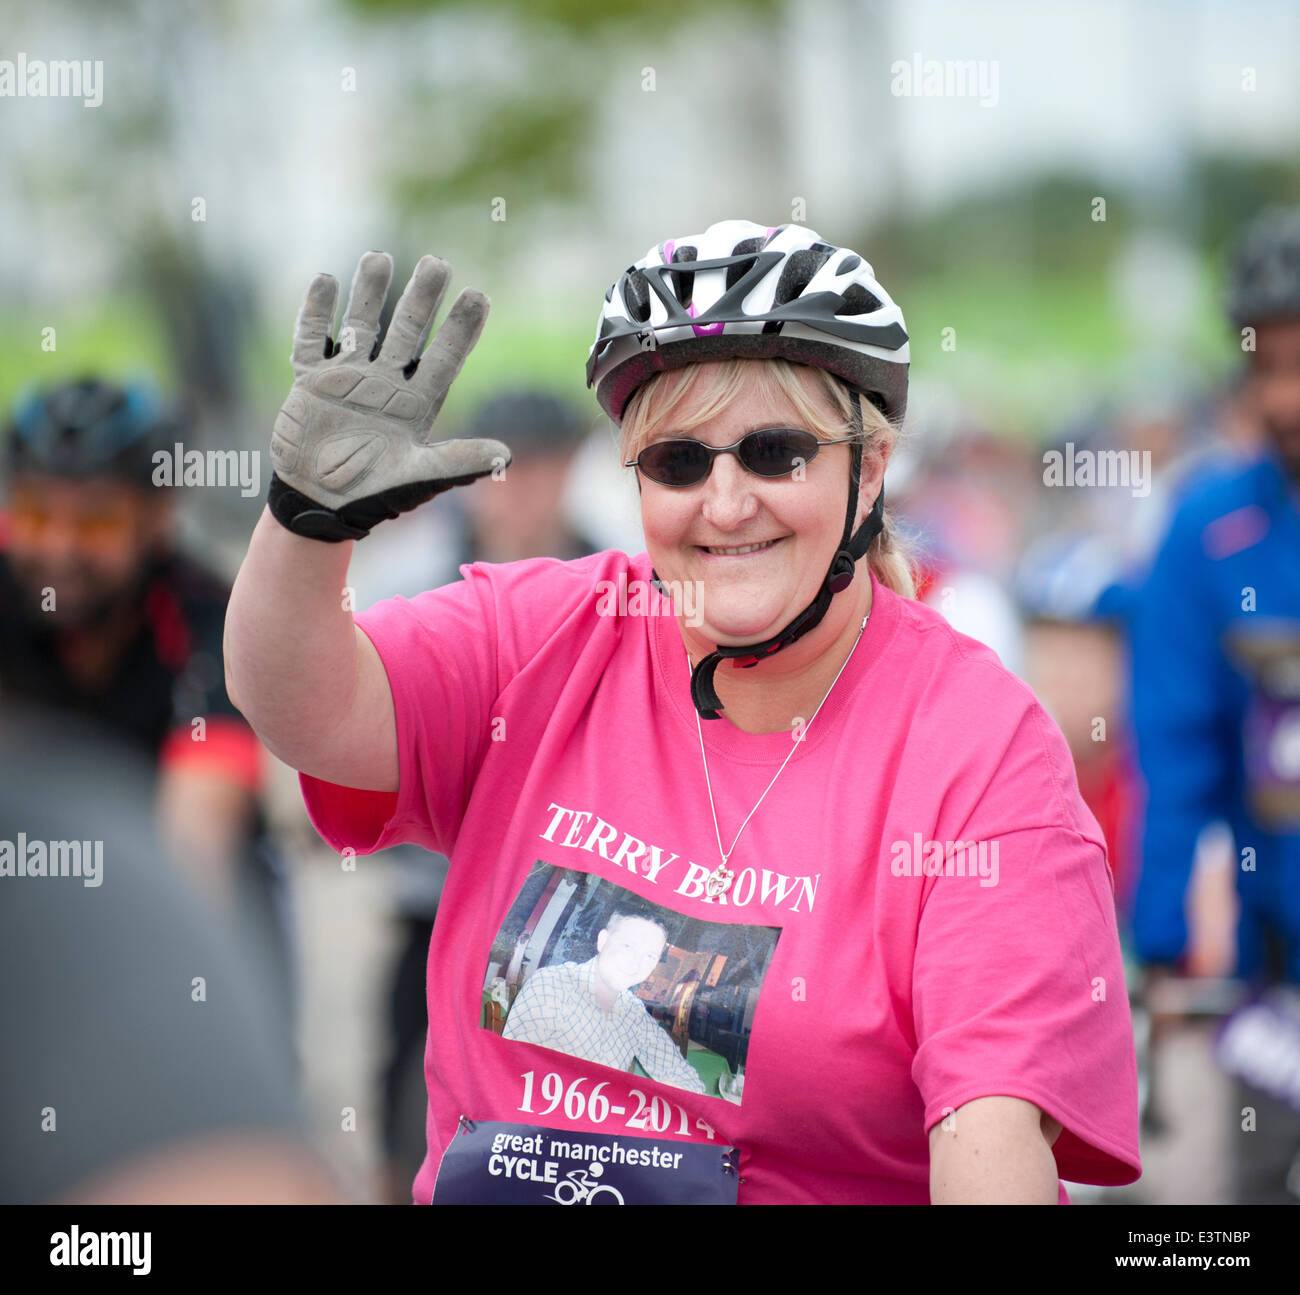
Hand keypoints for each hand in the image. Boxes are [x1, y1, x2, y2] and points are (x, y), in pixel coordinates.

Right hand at [268, 251, 509, 540]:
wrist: (319, 506)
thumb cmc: (374, 495)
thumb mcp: (419, 478)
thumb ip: (459, 462)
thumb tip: (506, 455)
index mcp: (415, 404)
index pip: (444, 359)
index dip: (460, 329)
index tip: (479, 297)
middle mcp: (385, 384)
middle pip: (407, 332)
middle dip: (421, 299)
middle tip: (438, 264)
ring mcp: (348, 378)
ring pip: (362, 325)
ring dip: (370, 293)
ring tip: (381, 257)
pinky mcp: (312, 381)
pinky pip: (313, 340)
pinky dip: (316, 313)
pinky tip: (326, 280)